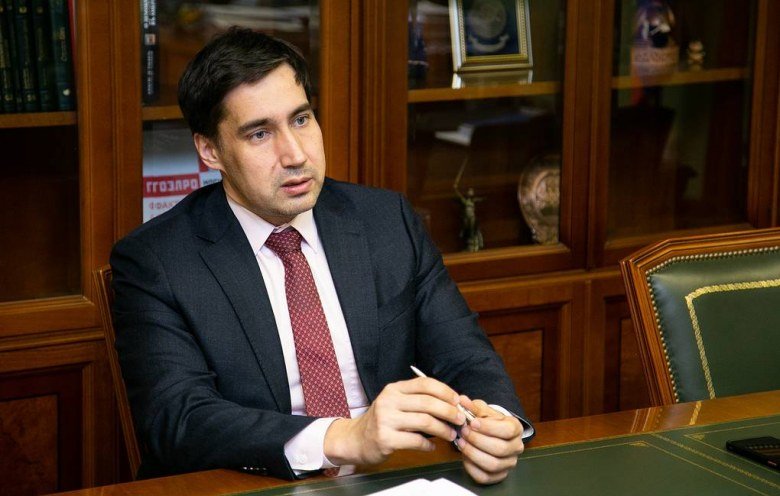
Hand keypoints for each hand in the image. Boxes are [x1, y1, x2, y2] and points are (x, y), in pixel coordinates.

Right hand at [323, 377, 464, 464]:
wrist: (356, 439)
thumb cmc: (382, 421)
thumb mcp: (395, 403)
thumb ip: (417, 400)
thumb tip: (450, 403)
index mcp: (394, 389)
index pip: (424, 383)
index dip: (445, 391)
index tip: (458, 400)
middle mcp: (389, 401)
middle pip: (428, 402)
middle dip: (449, 411)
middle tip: (460, 419)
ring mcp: (386, 420)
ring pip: (425, 421)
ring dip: (443, 429)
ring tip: (451, 434)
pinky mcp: (386, 439)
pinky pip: (415, 440)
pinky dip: (428, 444)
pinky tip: (432, 446)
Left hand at [456, 396, 524, 484]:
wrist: (491, 433)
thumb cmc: (487, 421)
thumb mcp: (482, 410)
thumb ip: (473, 407)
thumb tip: (462, 400)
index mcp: (516, 428)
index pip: (507, 430)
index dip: (488, 428)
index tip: (472, 423)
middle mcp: (517, 447)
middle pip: (500, 449)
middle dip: (478, 440)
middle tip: (463, 432)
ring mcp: (509, 463)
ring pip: (493, 464)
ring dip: (473, 454)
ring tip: (462, 443)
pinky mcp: (499, 475)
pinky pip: (485, 477)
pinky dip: (472, 468)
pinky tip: (464, 456)